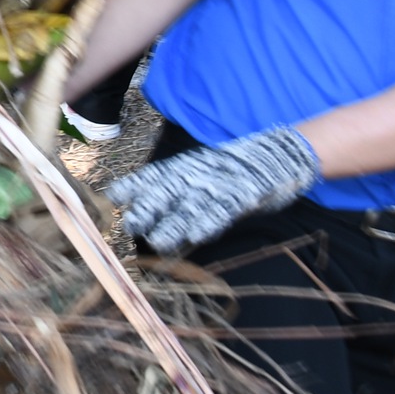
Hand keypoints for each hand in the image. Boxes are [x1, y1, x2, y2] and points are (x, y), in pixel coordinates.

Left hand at [104, 126, 318, 251]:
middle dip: (149, 208)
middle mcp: (199, 174)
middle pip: (169, 191)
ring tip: (157, 241)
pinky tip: (196, 234)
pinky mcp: (245, 195)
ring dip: (175, 224)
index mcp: (188, 167)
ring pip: (193, 205)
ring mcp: (222, 184)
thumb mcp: (204, 171)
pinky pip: (224, 209)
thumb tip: (145, 208)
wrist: (282, 152)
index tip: (112, 195)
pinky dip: (210, 221)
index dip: (134, 185)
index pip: (154, 175)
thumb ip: (179, 188)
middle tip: (130, 226)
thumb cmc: (237, 168)